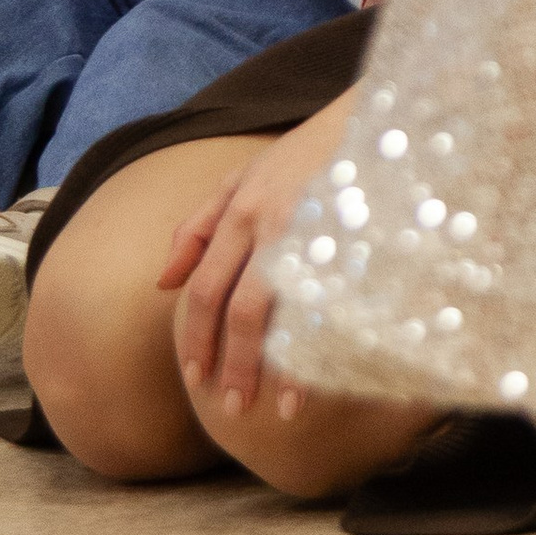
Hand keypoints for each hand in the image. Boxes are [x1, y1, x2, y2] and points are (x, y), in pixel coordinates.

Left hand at [159, 94, 347, 416]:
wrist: (373, 124)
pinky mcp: (355, 247)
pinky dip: (322, 346)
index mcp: (240, 213)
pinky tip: (322, 378)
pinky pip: (331, 307)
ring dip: (276, 368)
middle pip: (241, 310)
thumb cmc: (300, 156)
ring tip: (276, 410)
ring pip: (284, 313)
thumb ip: (197, 227)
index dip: (196, 336)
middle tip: (232, 407)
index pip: (205, 288)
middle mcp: (271, 227)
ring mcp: (315, 238)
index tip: (195, 377)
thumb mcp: (239, 179)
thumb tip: (163, 281)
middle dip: (233, 364)